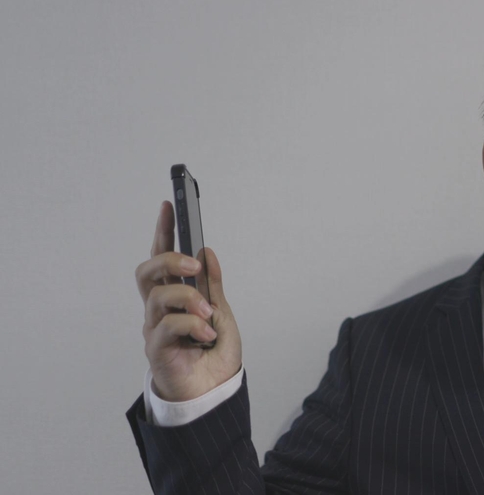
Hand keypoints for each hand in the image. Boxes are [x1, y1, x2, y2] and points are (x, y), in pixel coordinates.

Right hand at [135, 201, 241, 401]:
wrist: (214, 392)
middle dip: (169, 259)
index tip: (169, 206)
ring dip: (189, 298)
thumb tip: (207, 252)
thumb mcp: (222, 313)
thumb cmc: (214, 354)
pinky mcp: (156, 349)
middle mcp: (159, 309)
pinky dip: (191, 324)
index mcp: (174, 297)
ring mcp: (155, 328)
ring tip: (209, 313)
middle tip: (194, 266)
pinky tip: (205, 334)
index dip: (163, 231)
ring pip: (158, 296)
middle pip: (147, 271)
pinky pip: (166, 326)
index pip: (163, 258)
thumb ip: (212, 286)